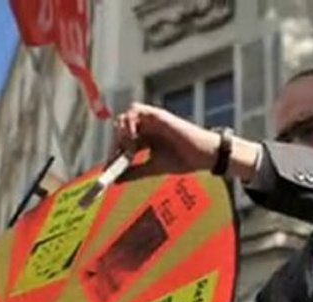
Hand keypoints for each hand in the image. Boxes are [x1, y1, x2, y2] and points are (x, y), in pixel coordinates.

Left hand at [110, 102, 260, 181]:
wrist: (203, 155)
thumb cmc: (183, 160)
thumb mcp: (153, 168)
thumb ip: (134, 172)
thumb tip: (115, 180)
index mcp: (145, 138)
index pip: (121, 143)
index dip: (113, 154)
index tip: (109, 169)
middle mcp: (146, 127)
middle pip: (120, 129)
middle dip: (114, 145)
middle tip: (114, 161)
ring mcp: (151, 120)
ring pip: (125, 117)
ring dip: (121, 132)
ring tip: (126, 150)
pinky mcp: (158, 115)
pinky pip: (136, 110)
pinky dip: (129, 122)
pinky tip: (132, 139)